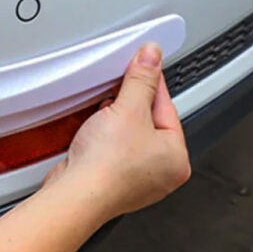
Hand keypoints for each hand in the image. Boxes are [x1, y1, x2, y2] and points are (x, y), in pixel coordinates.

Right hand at [43, 43, 190, 220]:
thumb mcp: (128, 109)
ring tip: (101, 117)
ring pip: (127, 138)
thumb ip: (141, 80)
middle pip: (147, 123)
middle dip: (128, 105)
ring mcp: (136, 182)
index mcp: (177, 158)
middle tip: (115, 94)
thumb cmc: (106, 166)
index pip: (167, 107)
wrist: (75, 195)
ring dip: (113, 122)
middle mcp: (161, 174)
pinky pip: (111, 152)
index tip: (140, 65)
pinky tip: (93, 135)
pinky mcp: (112, 184)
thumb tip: (151, 57)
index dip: (150, 83)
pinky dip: (102, 141)